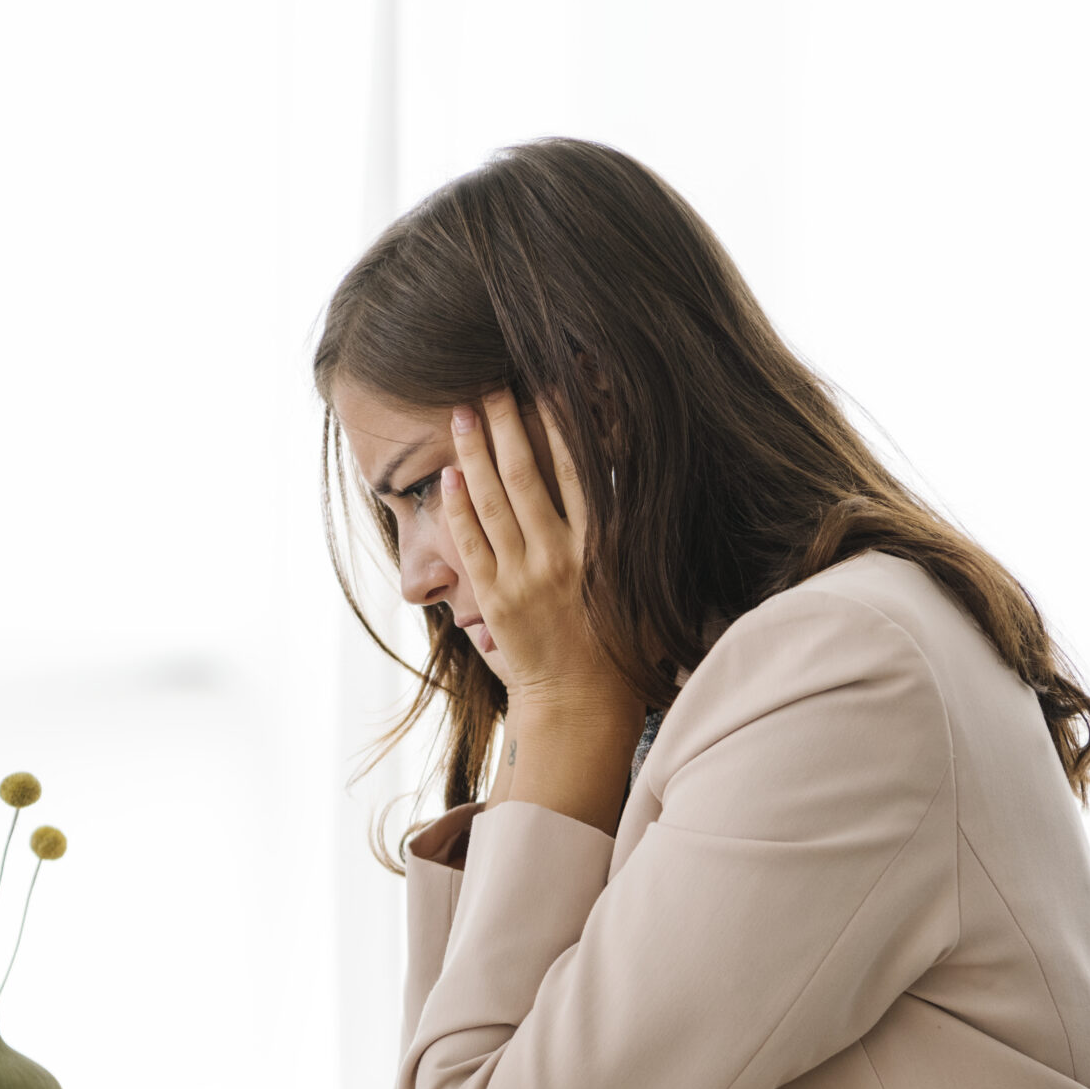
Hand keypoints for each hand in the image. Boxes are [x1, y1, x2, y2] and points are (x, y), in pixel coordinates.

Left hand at [442, 390, 643, 833]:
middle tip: (491, 383)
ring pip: (493, 501)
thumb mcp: (638, 583)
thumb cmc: (620, 646)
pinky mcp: (494, 598)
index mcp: (602, 547)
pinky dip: (459, 507)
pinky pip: (471, 543)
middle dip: (507, 424)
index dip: (562, 423)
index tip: (549, 383)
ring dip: (475, 453)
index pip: (580, 469)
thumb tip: (631, 480)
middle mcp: (562, 555)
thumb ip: (629, 535)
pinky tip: (451, 474)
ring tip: (463, 412)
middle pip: (527, 473)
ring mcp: (524, 576)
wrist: (581, 705)